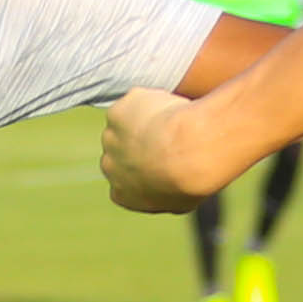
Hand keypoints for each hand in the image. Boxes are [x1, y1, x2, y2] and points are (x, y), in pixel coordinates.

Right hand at [99, 86, 228, 212]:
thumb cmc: (193, 180)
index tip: (163, 157)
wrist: (191, 152)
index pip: (124, 180)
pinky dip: (151, 101)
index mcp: (121, 193)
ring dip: (144, 119)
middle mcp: (109, 167)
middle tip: (170, 134)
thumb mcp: (183, 200)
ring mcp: (110, 138)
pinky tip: (171, 107)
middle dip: (139, 141)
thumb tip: (177, 190)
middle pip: (119, 149)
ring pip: (126, 122)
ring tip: (174, 119)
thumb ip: (168, 194)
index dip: (143, 165)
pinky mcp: (116, 113)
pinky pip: (135, 102)